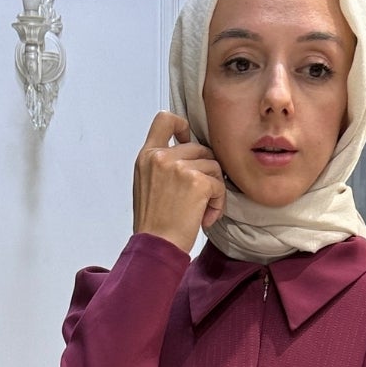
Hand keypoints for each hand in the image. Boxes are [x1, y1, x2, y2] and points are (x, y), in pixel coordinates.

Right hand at [132, 110, 226, 253]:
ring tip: (201, 211)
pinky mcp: (197, 181)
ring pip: (214, 166)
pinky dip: (218, 204)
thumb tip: (188, 157)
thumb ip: (162, 165)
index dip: (182, 125)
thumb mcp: (146, 185)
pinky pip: (219, 185)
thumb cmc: (154, 224)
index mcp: (147, 156)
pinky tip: (205, 218)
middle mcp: (162, 157)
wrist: (156, 247)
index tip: (187, 139)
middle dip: (206, 171)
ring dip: (214, 190)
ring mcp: (179, 167)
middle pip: (200, 148)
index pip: (164, 119)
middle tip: (200, 198)